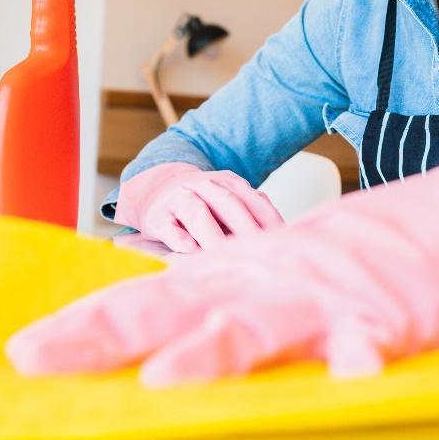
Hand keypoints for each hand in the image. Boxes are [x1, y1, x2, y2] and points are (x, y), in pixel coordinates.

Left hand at [9, 154, 438, 385]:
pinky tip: (349, 383)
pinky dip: (356, 365)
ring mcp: (320, 301)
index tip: (21, 355)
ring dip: (210, 353)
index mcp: (232, 277)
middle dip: (106, 336)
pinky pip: (364, 347)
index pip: (142, 302)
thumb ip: (210, 310)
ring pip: (257, 327)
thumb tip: (137, 351)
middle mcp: (263, 284)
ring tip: (165, 382)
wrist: (438, 219)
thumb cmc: (342, 261)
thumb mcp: (266, 275)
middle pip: (175, 309)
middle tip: (43, 360)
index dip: (81, 327)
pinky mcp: (378, 320)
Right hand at [113, 162, 283, 251]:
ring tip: (226, 256)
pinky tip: (191, 251)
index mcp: (228, 183)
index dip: (269, 219)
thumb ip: (250, 215)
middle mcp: (204, 186)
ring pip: (197, 214)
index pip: (253, 199)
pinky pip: (169, 227)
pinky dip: (180, 239)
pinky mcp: (157, 216)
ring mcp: (179, 199)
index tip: (284, 241)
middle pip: (228, 204)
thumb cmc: (203, 205)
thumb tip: (281, 241)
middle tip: (260, 253)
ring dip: (213, 235)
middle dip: (246, 228)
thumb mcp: (227, 202)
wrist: (154, 190)